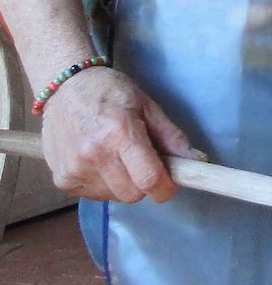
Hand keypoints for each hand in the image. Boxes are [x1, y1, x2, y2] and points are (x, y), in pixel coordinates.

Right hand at [40, 65, 204, 204]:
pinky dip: (104, 184)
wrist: (65, 87)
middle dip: (144, 183)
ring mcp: (74, 169)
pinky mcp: (62, 179)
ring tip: (117, 155)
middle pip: (133, 194)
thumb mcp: (146, 105)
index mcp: (119, 132)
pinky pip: (94, 196)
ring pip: (114, 197)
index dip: (166, 187)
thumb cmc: (110, 91)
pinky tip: (99, 160)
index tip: (171, 182)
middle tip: (142, 160)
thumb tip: (197, 162)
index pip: (148, 179)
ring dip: (123, 183)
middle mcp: (94, 155)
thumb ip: (171, 136)